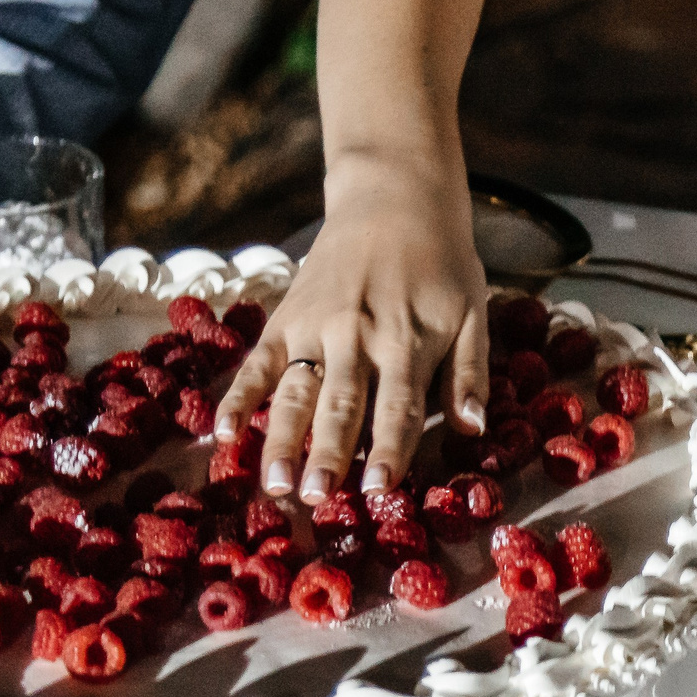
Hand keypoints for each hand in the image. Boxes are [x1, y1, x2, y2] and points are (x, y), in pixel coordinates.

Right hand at [216, 161, 490, 500]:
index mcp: (407, 340)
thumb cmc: (442, 263)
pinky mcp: (284, 318)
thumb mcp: (473, 312)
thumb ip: (471, 372)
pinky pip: (257, 363)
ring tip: (273, 483)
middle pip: (342, 406)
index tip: (380, 491)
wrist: (394, 197)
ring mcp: (315, 327)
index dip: (391, 450)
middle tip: (317, 499)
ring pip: (296, 392)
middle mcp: (357, 337)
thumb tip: (474, 427)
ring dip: (283, 440)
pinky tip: (223, 433)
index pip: (399, 406)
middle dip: (329, 455)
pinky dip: (238, 397)